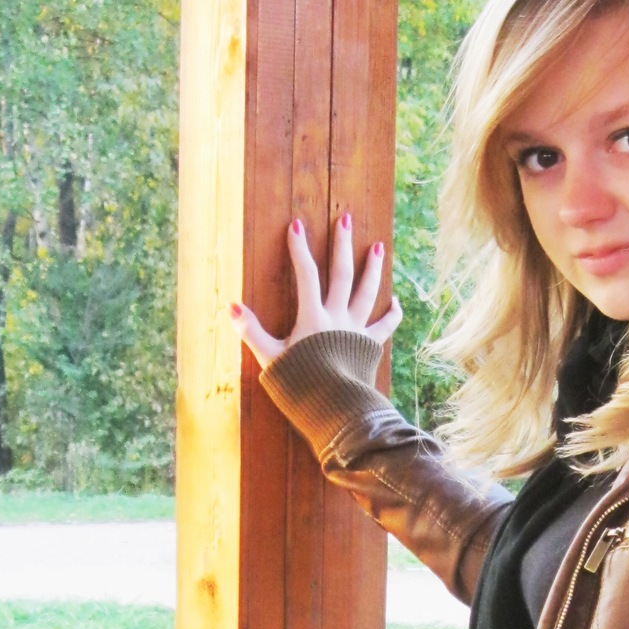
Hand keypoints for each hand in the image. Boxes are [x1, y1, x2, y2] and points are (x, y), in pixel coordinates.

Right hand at [228, 212, 401, 369]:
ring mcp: (357, 330)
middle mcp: (338, 317)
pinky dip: (392, 313)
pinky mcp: (370, 346)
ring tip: (378, 248)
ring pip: (367, 293)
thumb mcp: (270, 358)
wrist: (335, 408)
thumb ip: (252, 332)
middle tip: (346, 220)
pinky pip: (385, 326)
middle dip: (342, 245)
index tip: (296, 226)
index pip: (305, 274)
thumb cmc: (300, 385)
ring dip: (372, 269)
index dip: (299, 249)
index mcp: (313, 317)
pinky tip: (396, 302)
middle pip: (342, 274)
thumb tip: (232, 307)